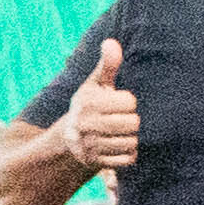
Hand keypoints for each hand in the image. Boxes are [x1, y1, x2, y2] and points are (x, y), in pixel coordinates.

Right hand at [60, 38, 139, 173]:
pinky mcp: (95, 161)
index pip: (129, 102)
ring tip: (125, 132)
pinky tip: (122, 145)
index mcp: (88, 103)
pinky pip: (127, 159)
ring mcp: (90, 145)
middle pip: (132, 123)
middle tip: (126, 118)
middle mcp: (85, 124)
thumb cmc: (90, 104)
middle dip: (133, 120)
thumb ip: (107, 65)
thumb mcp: (96, 84)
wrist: (70, 136)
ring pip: (131, 142)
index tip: (121, 102)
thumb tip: (111, 42)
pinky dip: (129, 153)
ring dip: (133, 137)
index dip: (129, 102)